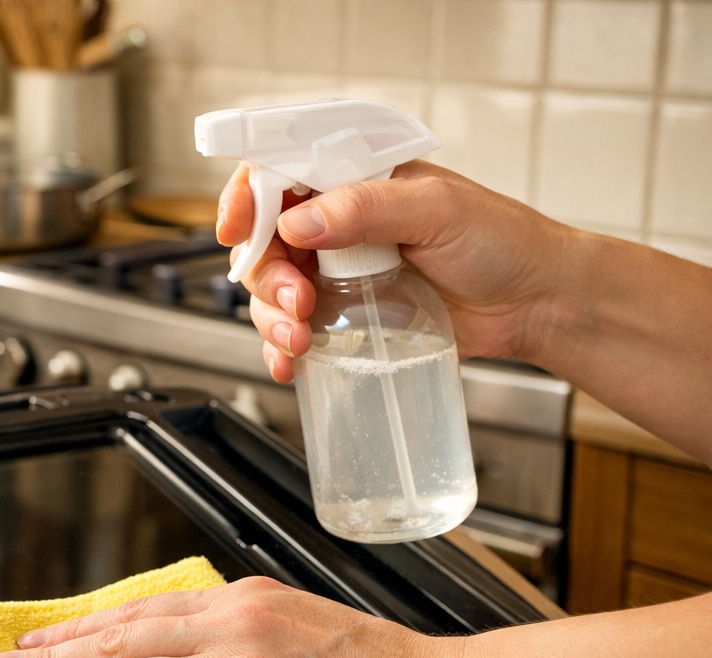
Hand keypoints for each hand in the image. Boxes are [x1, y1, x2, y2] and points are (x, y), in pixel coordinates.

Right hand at [218, 160, 580, 383]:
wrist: (537, 304)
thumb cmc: (502, 242)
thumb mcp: (437, 210)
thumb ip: (368, 207)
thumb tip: (300, 220)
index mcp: (354, 181)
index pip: (278, 177)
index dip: (246, 201)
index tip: (235, 231)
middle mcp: (338, 224)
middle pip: (265, 243)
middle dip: (267, 277)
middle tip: (298, 303)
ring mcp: (338, 273)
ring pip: (271, 292)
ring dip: (270, 319)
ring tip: (299, 341)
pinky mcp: (347, 318)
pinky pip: (293, 332)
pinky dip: (280, 351)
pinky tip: (288, 364)